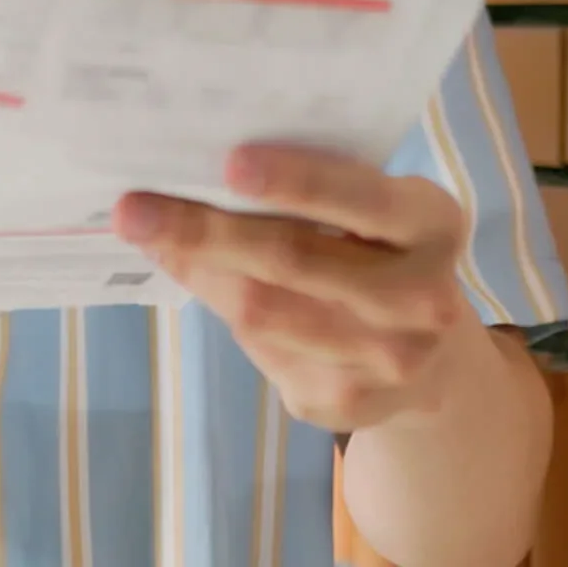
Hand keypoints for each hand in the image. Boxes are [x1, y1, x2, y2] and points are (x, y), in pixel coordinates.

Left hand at [116, 146, 484, 433]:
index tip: (228, 163)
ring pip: (264, 311)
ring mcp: (388, 361)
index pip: (362, 198)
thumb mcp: (371, 211)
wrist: (432, 357)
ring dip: (198, 270)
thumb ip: (310, 192)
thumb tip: (199, 170)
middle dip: (205, 230)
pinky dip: (224, 308)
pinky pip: (262, 350)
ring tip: (148, 235)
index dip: (296, 181)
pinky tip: (207, 281)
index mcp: (433, 225)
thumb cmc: (381, 253)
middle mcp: (423, 299)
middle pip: (294, 260)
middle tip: (134, 209)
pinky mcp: (347, 403)